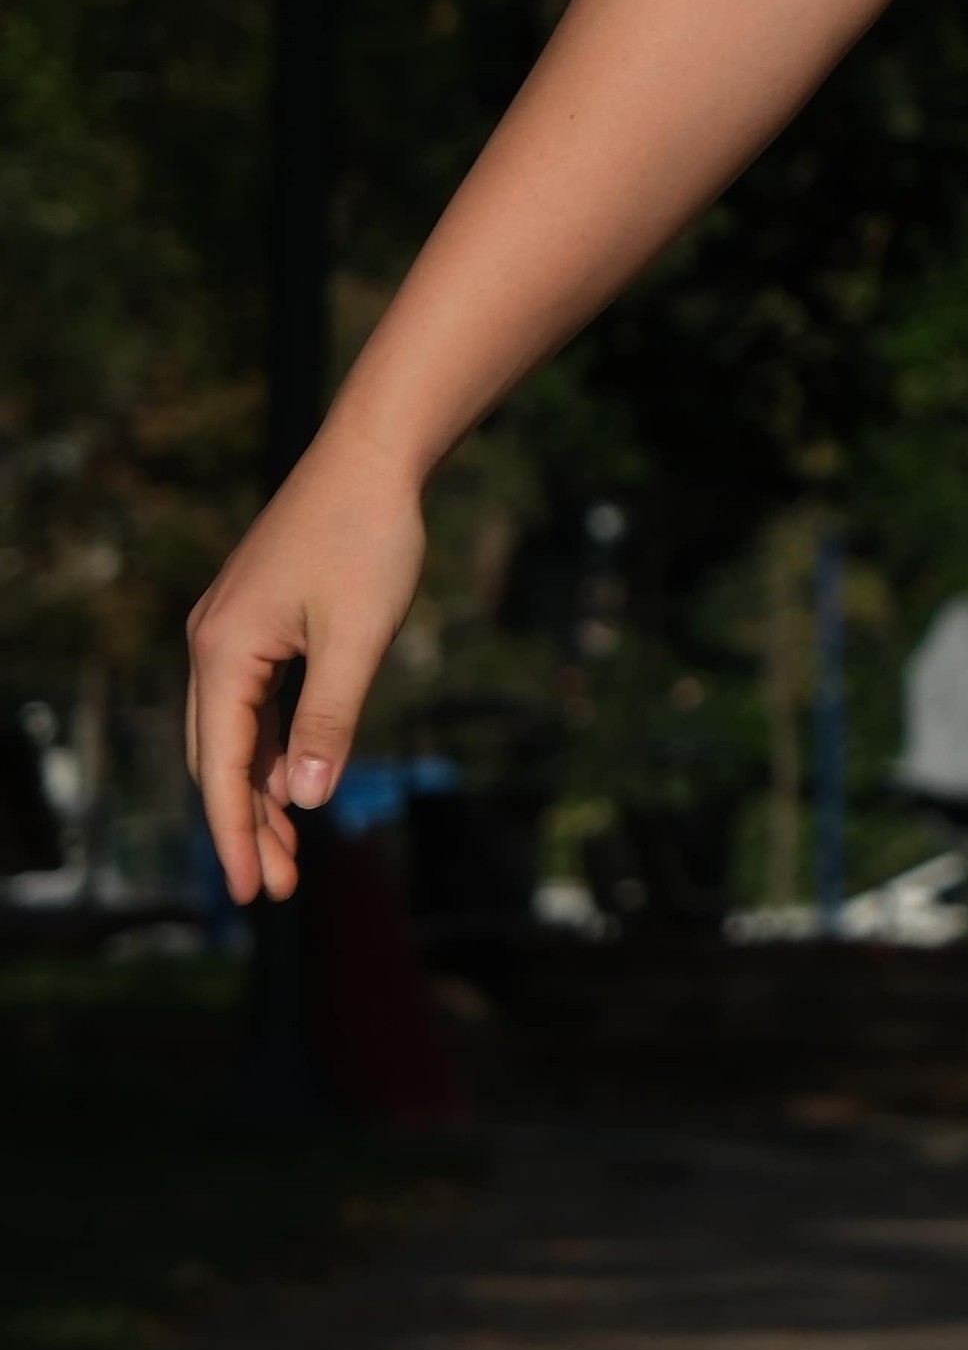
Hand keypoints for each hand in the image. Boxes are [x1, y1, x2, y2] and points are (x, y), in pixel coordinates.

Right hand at [185, 450, 428, 907]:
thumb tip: (305, 801)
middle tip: (276, 888)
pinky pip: (257, 700)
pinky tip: (296, 783)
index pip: (223, 768)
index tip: (251, 894)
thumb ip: (330, 722)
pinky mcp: (258, 618)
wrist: (372, 455)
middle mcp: (212, 644)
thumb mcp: (358, 639)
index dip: (235, 835)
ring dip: (262, 790)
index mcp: (224, 653)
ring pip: (238, 732)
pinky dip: (274, 745)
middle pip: (220, 758)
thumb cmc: (369, 539)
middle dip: (246, 826)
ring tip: (291, 852)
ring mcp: (232, 630)